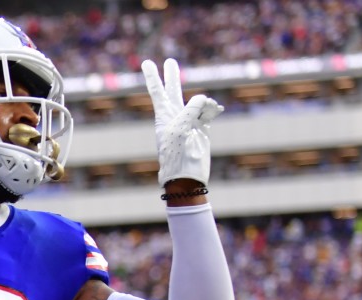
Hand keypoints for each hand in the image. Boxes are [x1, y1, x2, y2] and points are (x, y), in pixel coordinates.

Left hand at [141, 58, 223, 186]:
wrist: (187, 176)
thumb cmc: (177, 153)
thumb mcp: (180, 127)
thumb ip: (190, 108)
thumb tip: (203, 98)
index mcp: (164, 115)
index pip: (157, 90)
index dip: (153, 76)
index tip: (146, 62)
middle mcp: (176, 116)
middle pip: (174, 91)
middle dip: (173, 76)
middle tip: (170, 61)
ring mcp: (189, 122)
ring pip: (198, 102)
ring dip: (204, 102)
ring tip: (210, 108)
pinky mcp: (202, 128)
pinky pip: (208, 112)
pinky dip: (212, 109)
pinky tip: (216, 109)